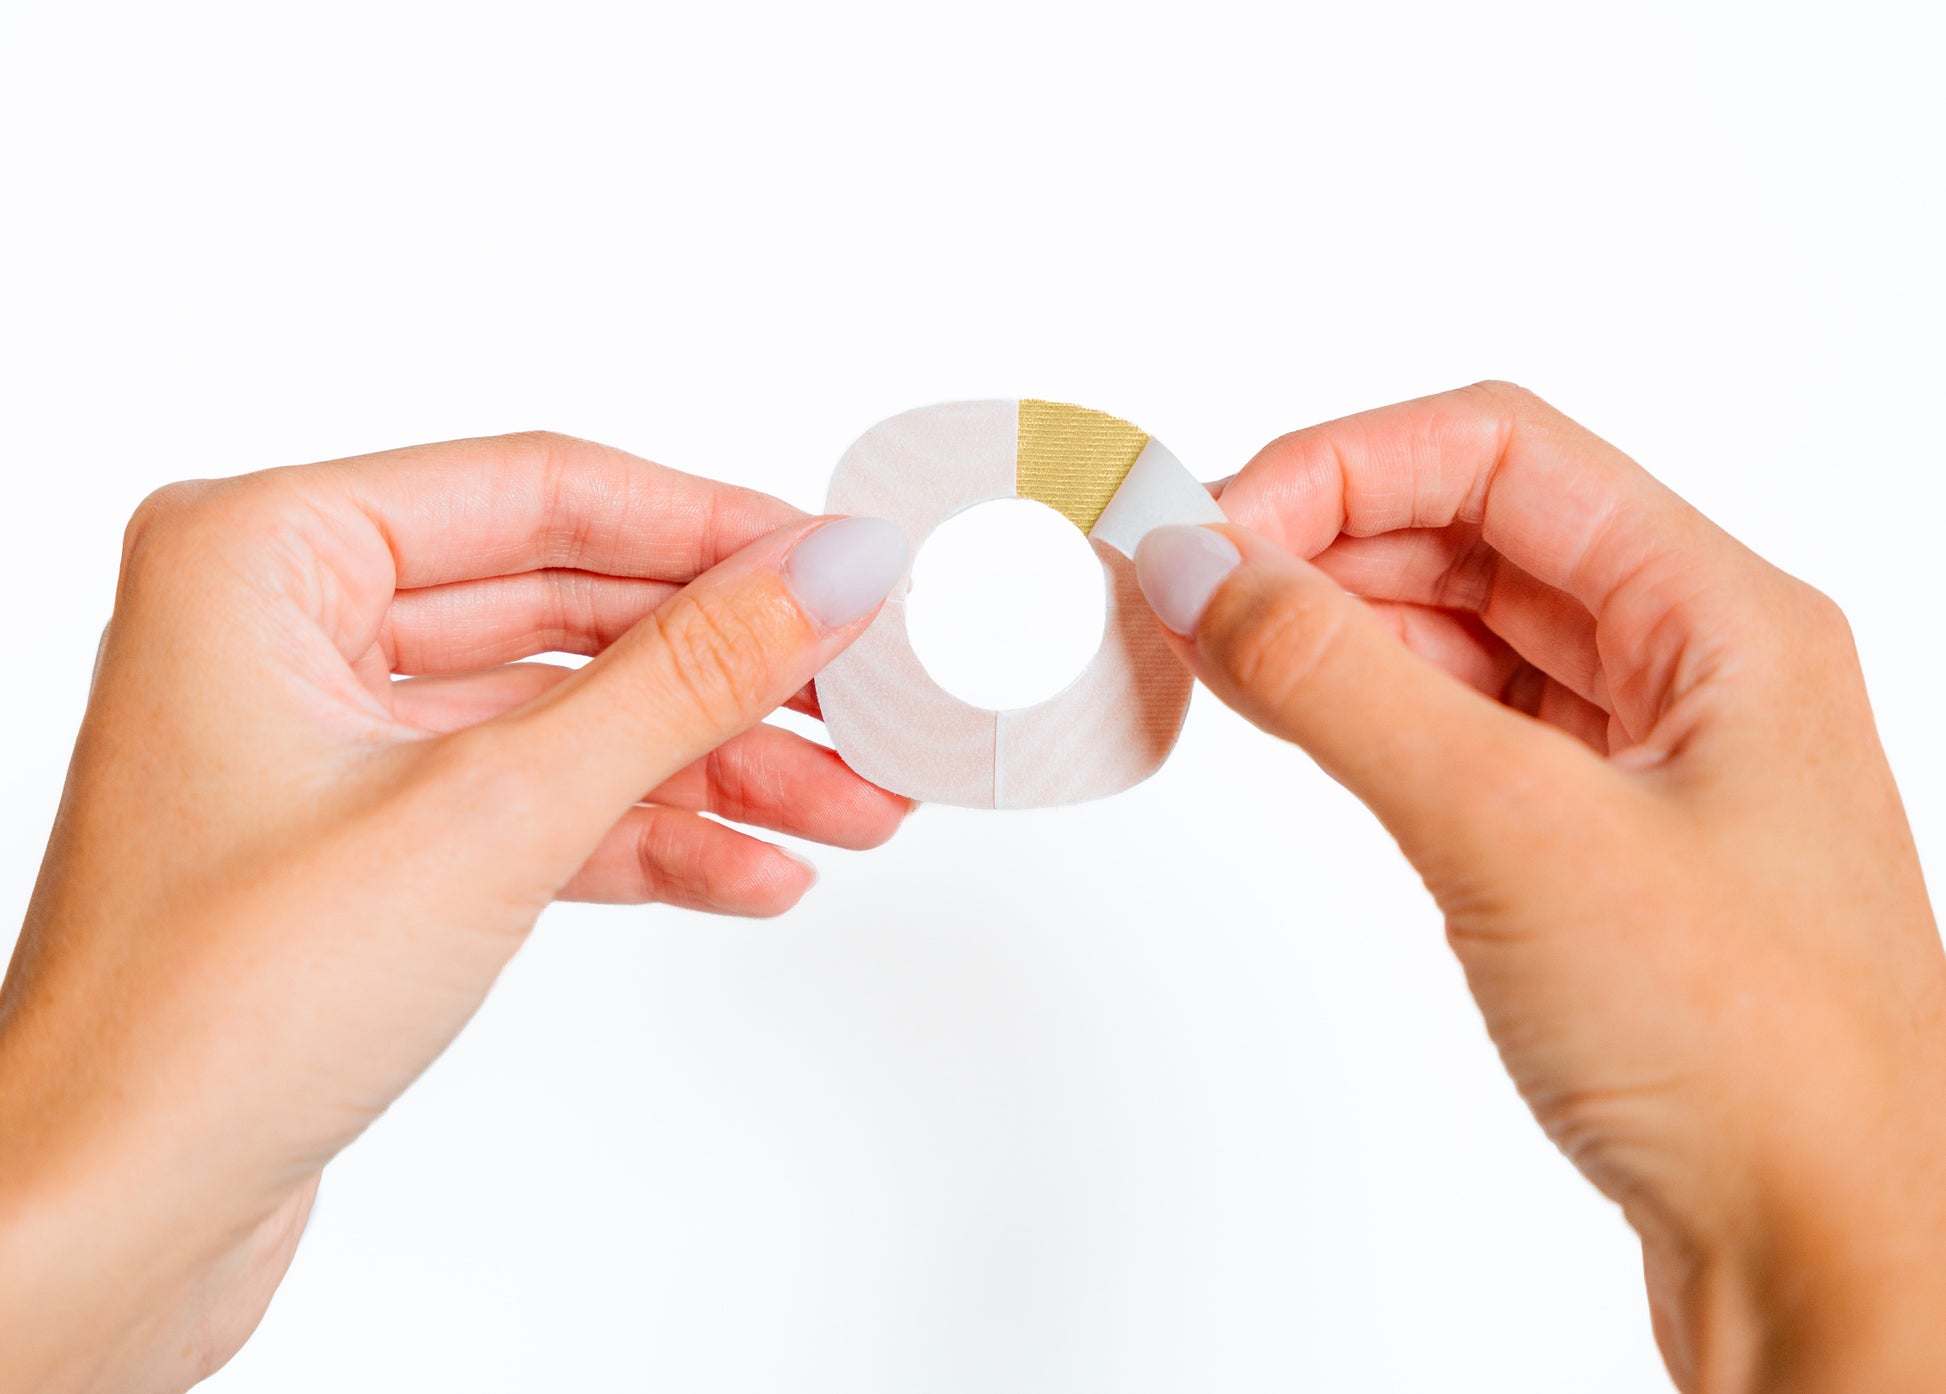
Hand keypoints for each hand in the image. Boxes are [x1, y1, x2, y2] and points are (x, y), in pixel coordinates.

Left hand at [0, 433, 912, 1393]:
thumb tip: (825, 580)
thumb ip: (679, 682)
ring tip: (852, 805)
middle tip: (867, 697)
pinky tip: (754, 870)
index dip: (716, 530)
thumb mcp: (491, 815)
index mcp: (263, 554)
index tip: (847, 565)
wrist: (110, 1226)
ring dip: (714, 767)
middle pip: (570, 606)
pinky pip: (542, 803)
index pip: (542, 495)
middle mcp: (290, 628)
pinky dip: (648, 836)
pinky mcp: (374, 845)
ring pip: (569, 714)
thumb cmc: (205, 1017)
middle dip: (731, 671)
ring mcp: (334, 741)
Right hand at [1135, 383, 1945, 1392]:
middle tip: (1183, 588)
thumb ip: (1344, 686)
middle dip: (1321, 540)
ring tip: (1209, 647)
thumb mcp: (1517, 835)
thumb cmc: (1758, 1060)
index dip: (1342, 466)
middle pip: (1474, 534)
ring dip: (1331, 624)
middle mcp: (1691, 673)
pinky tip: (1289, 717)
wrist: (1827, 1261)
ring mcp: (1643, 766)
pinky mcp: (1592, 854)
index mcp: (1723, 620)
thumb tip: (1207, 574)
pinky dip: (1362, 712)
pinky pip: (1458, 733)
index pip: (1500, 456)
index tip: (1211, 528)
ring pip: (1460, 635)